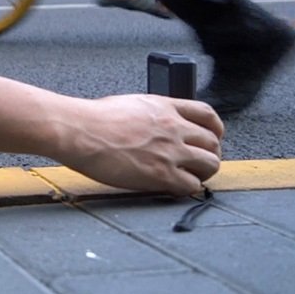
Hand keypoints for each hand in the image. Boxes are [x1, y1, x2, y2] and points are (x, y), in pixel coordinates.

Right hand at [54, 94, 224, 196]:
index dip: (215, 128)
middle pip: (212, 142)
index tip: (213, 136)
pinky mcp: (161, 174)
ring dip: (203, 172)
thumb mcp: (129, 104)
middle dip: (209, 153)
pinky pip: (191, 185)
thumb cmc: (92, 118)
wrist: (79, 130)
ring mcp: (170, 151)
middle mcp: (173, 127)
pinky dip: (187, 188)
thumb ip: (150, 114)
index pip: (206, 114)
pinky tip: (175, 187)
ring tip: (191, 176)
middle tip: (199, 162)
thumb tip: (153, 126)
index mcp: (164, 107)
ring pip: (210, 164)